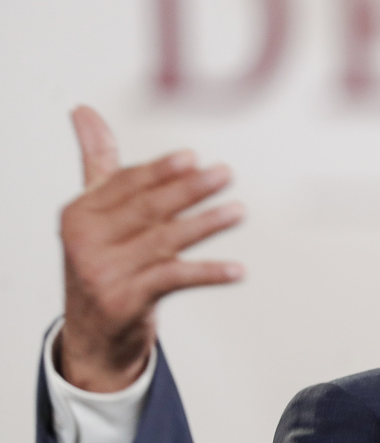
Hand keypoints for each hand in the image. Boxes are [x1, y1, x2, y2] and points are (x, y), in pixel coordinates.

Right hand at [57, 106, 244, 391]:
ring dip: (206, 224)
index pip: (126, 185)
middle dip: (189, 190)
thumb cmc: (103, 260)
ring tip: (239, 211)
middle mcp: (86, 241)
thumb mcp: (94, 212)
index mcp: (79, 213)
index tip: (192, 158)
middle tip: (225, 174)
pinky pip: (175, 279)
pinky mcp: (127, 301)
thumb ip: (99, 163)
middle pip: (148, 209)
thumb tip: (83, 110)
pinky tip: (237, 270)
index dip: (160, 171)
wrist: (94, 332)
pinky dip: (208, 273)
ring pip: (165, 241)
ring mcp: (105, 273)